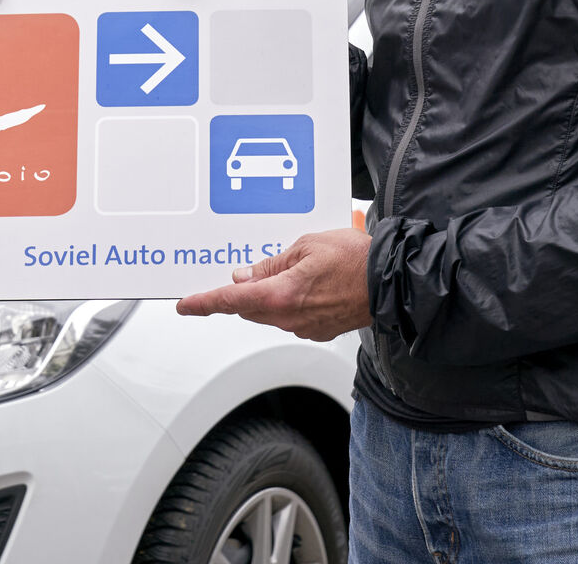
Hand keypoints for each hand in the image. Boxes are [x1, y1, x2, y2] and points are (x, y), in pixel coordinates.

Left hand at [175, 227, 369, 341]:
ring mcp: (305, 327)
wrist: (392, 281)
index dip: (203, 303)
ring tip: (292, 269)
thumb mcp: (306, 246)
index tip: (185, 305)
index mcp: (281, 295)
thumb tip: (246, 276)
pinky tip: (309, 284)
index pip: (230, 301)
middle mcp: (289, 318)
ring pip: (271, 313)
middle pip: (249, 308)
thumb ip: (271, 264)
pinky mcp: (319, 331)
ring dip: (270, 296)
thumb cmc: (355, 259)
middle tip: (247, 272)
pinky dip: (291, 302)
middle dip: (243, 292)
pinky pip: (292, 317)